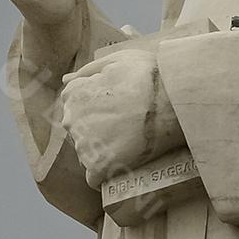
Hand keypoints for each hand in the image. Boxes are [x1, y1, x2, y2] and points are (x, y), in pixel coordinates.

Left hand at [61, 43, 181, 187]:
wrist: (173, 101)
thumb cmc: (150, 77)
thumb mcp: (118, 59)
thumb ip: (88, 71)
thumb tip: (65, 79)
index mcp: (74, 94)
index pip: (76, 108)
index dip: (97, 111)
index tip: (117, 112)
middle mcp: (73, 120)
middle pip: (80, 132)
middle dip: (98, 132)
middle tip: (126, 130)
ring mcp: (85, 145)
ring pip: (87, 155)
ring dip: (102, 154)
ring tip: (128, 146)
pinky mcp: (99, 167)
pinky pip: (94, 179)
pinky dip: (104, 177)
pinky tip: (119, 170)